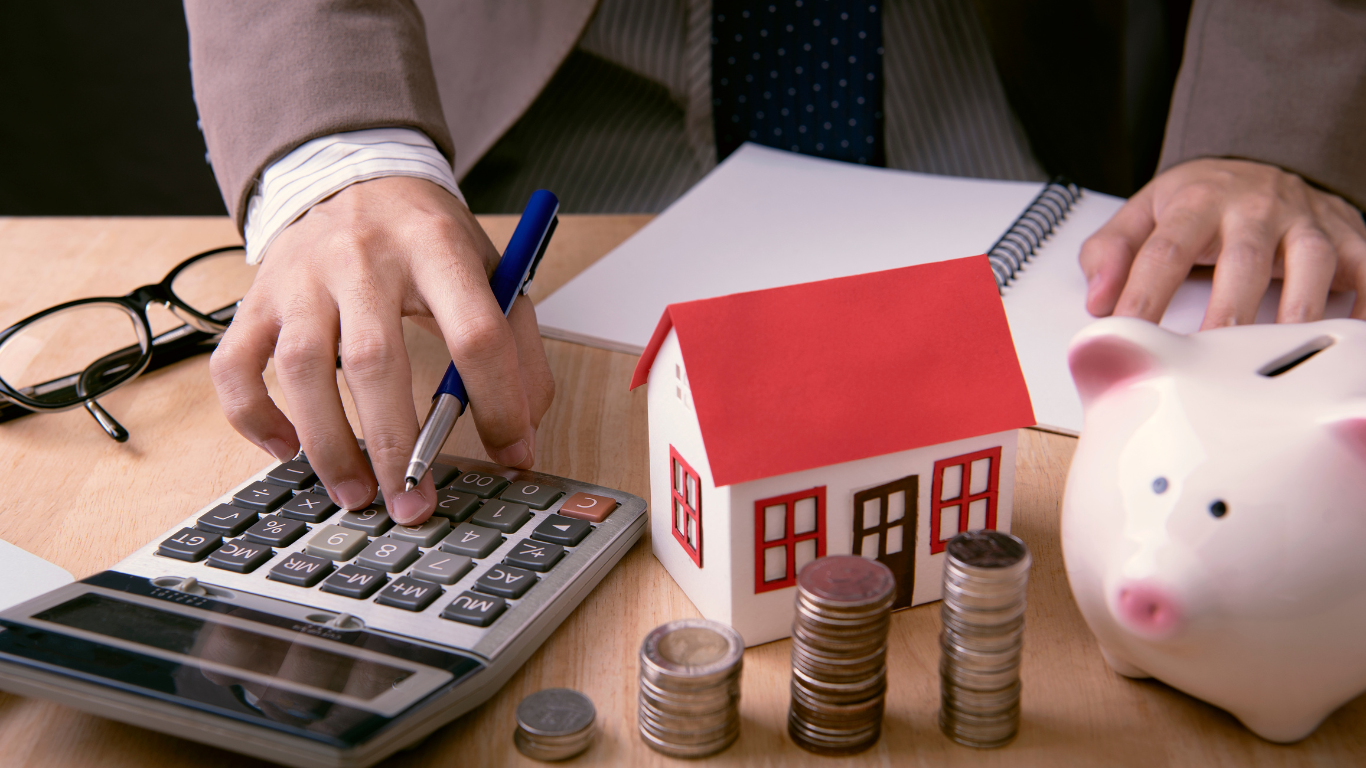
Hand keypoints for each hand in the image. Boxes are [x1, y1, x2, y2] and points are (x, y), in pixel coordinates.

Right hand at [210, 177, 554, 524]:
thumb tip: (522, 434)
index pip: (475, 332)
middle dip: (396, 443)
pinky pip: (236, 366)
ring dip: (327, 443)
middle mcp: (362, 257)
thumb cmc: (426, 238)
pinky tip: (286, 449)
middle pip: (375, 358)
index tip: (511, 454)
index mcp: (436, 247)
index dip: (498, 402)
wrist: (352, 173)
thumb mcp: (489, 270)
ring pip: (300, 368)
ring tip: (356, 493)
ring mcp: (301, 276)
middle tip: (413, 503)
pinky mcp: (257, 297)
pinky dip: (255, 418)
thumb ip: (517, 346)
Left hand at [1080, 158, 1365, 328]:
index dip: (1144, 292)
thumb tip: (1097, 296)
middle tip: (1212, 354)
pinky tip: (1350, 335)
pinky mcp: (1345, 236)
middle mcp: (1255, 207)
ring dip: (1298, 307)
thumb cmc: (1199, 201)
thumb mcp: (1144, 211)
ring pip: (1310, 260)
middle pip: (1243, 257)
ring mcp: (1304, 220)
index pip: (1165, 249)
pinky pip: (1364, 267)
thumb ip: (1112, 250)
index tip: (1127, 331)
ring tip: (1280, 351)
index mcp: (1197, 201)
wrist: (1260, 161)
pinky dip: (1361, 301)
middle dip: (1229, 307)